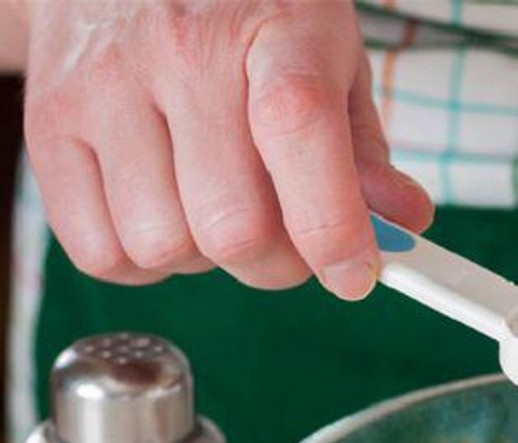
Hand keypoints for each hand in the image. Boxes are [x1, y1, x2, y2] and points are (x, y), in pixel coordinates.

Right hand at [21, 0, 432, 298]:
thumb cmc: (244, 19)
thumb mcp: (329, 62)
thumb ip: (365, 154)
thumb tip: (401, 227)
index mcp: (274, 30)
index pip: (299, 133)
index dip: (334, 227)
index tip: (357, 274)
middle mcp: (181, 53)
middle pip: (233, 227)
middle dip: (277, 262)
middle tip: (288, 238)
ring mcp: (104, 86)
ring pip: (165, 248)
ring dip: (205, 259)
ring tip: (214, 206)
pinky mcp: (49, 123)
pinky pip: (102, 252)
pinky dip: (142, 262)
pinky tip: (164, 213)